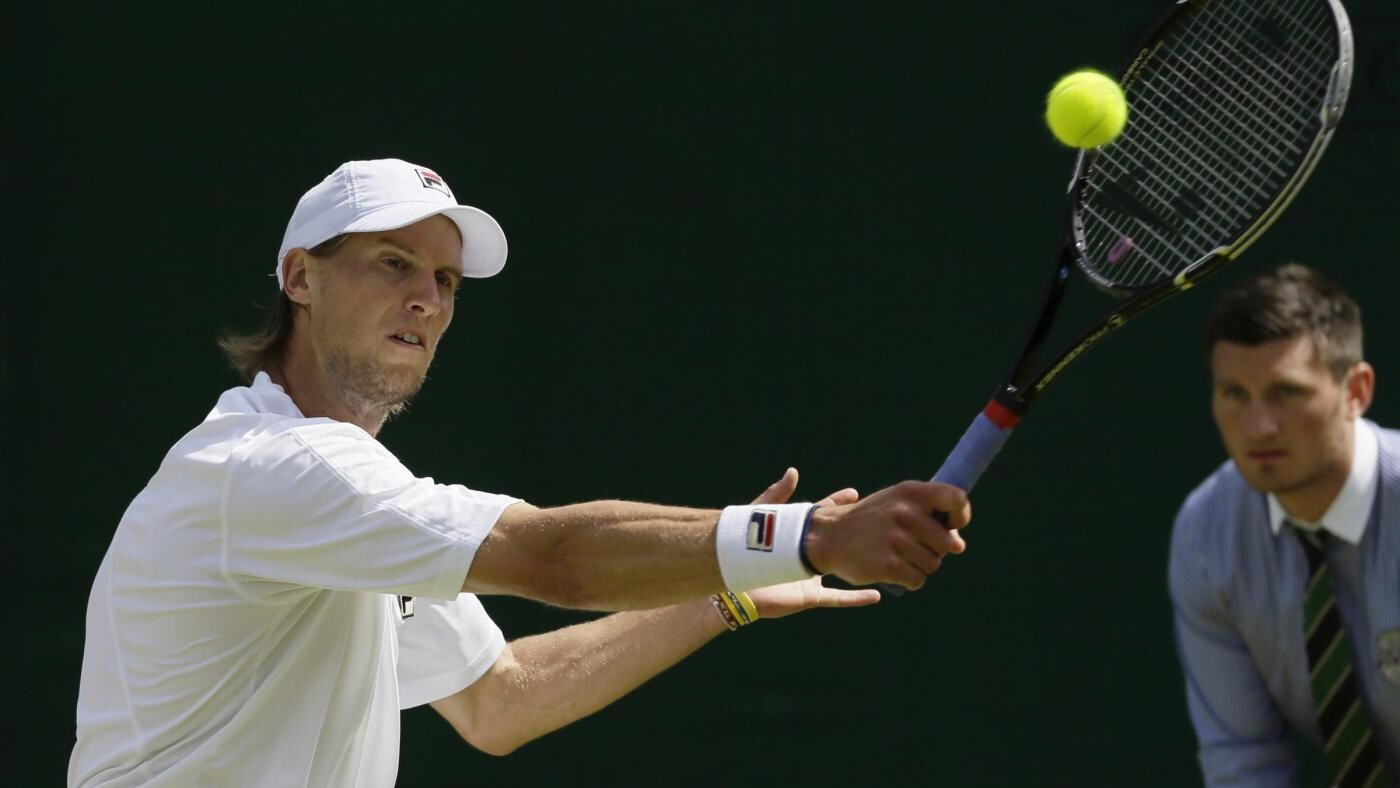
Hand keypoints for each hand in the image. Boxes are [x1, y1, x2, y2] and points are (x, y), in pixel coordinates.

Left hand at [744, 468, 879, 617]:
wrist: (736, 586)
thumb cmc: (744, 551)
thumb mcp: (763, 520)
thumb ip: (777, 496)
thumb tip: (793, 471)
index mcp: (798, 536)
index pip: (824, 517)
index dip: (838, 504)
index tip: (854, 493)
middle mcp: (808, 556)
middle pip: (839, 542)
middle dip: (858, 531)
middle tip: (880, 520)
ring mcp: (812, 577)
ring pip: (845, 571)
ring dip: (865, 564)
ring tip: (887, 556)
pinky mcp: (811, 596)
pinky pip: (840, 598)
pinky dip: (858, 598)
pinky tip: (877, 595)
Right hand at [802, 480, 970, 591]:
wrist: (828, 536)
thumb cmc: (871, 520)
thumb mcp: (897, 503)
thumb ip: (930, 517)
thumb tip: (958, 545)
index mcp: (911, 492)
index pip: (957, 499)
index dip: (961, 516)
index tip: (950, 524)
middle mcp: (905, 513)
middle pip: (948, 543)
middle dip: (935, 550)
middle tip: (912, 545)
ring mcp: (896, 540)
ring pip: (933, 564)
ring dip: (920, 565)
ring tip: (898, 555)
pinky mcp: (888, 565)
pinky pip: (918, 580)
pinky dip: (909, 579)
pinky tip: (893, 570)